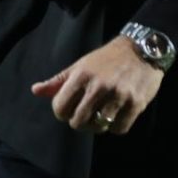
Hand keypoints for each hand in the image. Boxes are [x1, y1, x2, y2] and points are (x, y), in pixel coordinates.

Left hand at [30, 37, 163, 134]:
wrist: (143, 49)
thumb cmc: (107, 59)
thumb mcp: (81, 65)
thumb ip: (58, 81)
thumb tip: (35, 90)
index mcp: (82, 75)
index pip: (60, 108)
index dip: (62, 113)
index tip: (69, 110)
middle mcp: (99, 85)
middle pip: (78, 121)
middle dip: (79, 122)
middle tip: (86, 116)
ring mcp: (118, 95)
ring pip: (99, 127)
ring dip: (99, 125)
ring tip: (102, 115)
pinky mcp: (135, 103)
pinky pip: (119, 129)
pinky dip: (116, 127)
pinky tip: (117, 116)